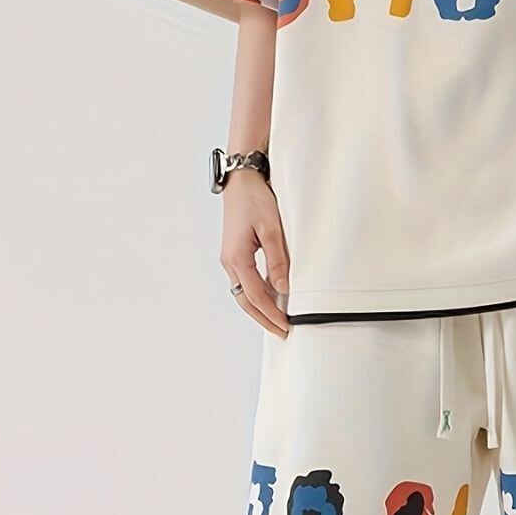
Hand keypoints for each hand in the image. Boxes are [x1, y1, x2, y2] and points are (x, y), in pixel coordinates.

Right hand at [219, 170, 290, 336]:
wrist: (241, 181)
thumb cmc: (255, 200)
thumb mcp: (271, 229)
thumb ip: (277, 260)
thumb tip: (283, 287)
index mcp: (236, 258)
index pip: (255, 296)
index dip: (271, 314)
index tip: (285, 327)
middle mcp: (229, 262)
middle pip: (246, 301)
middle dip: (265, 319)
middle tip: (283, 332)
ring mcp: (231, 259)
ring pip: (245, 293)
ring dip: (261, 308)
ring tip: (280, 320)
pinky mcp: (236, 255)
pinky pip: (246, 281)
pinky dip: (259, 294)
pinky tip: (274, 298)